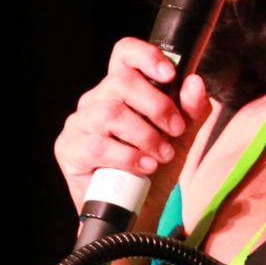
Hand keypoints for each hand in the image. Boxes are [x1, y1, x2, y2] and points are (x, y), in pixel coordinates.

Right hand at [54, 38, 210, 212]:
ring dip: (145, 135)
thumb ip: (192, 110)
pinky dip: (128, 156)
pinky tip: (143, 166)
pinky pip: (98, 145)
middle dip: (157, 105)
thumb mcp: (181, 137)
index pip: (125, 53)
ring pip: (111, 113)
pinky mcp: (69, 150)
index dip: (146, 55)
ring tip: (161, 155)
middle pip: (122, 81)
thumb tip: (196, 83)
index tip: (170, 74)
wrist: (137, 210)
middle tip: (175, 129)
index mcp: (122, 89)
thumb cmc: (155, 167)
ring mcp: (80, 124)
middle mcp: (96, 100)